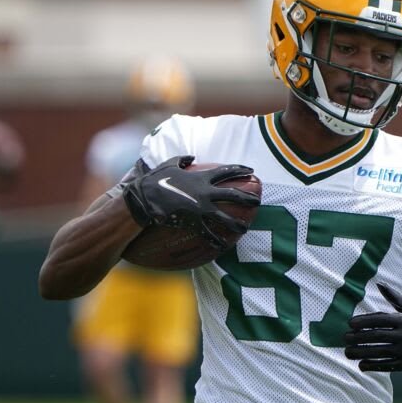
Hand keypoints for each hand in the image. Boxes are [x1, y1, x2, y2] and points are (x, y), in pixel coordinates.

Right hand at [122, 156, 260, 246]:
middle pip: (232, 195)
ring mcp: (200, 208)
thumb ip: (182, 159)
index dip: (240, 169)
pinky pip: (207, 233)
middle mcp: (204, 193)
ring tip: (246, 228)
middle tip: (258, 201)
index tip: (251, 170)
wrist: (143, 198)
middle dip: (247, 198)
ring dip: (237, 223)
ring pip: (224, 217)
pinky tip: (223, 246)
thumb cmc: (154, 180)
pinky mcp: (192, 222)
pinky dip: (215, 240)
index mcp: (200, 178)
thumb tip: (191, 156)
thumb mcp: (168, 164)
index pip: (225, 172)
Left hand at [344, 283, 401, 371]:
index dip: (364, 321)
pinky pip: (387, 365)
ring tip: (348, 352)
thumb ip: (396, 298)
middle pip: (377, 336)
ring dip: (361, 352)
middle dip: (358, 337)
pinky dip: (373, 365)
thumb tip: (380, 284)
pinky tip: (362, 365)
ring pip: (379, 351)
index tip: (350, 324)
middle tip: (344, 338)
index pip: (380, 319)